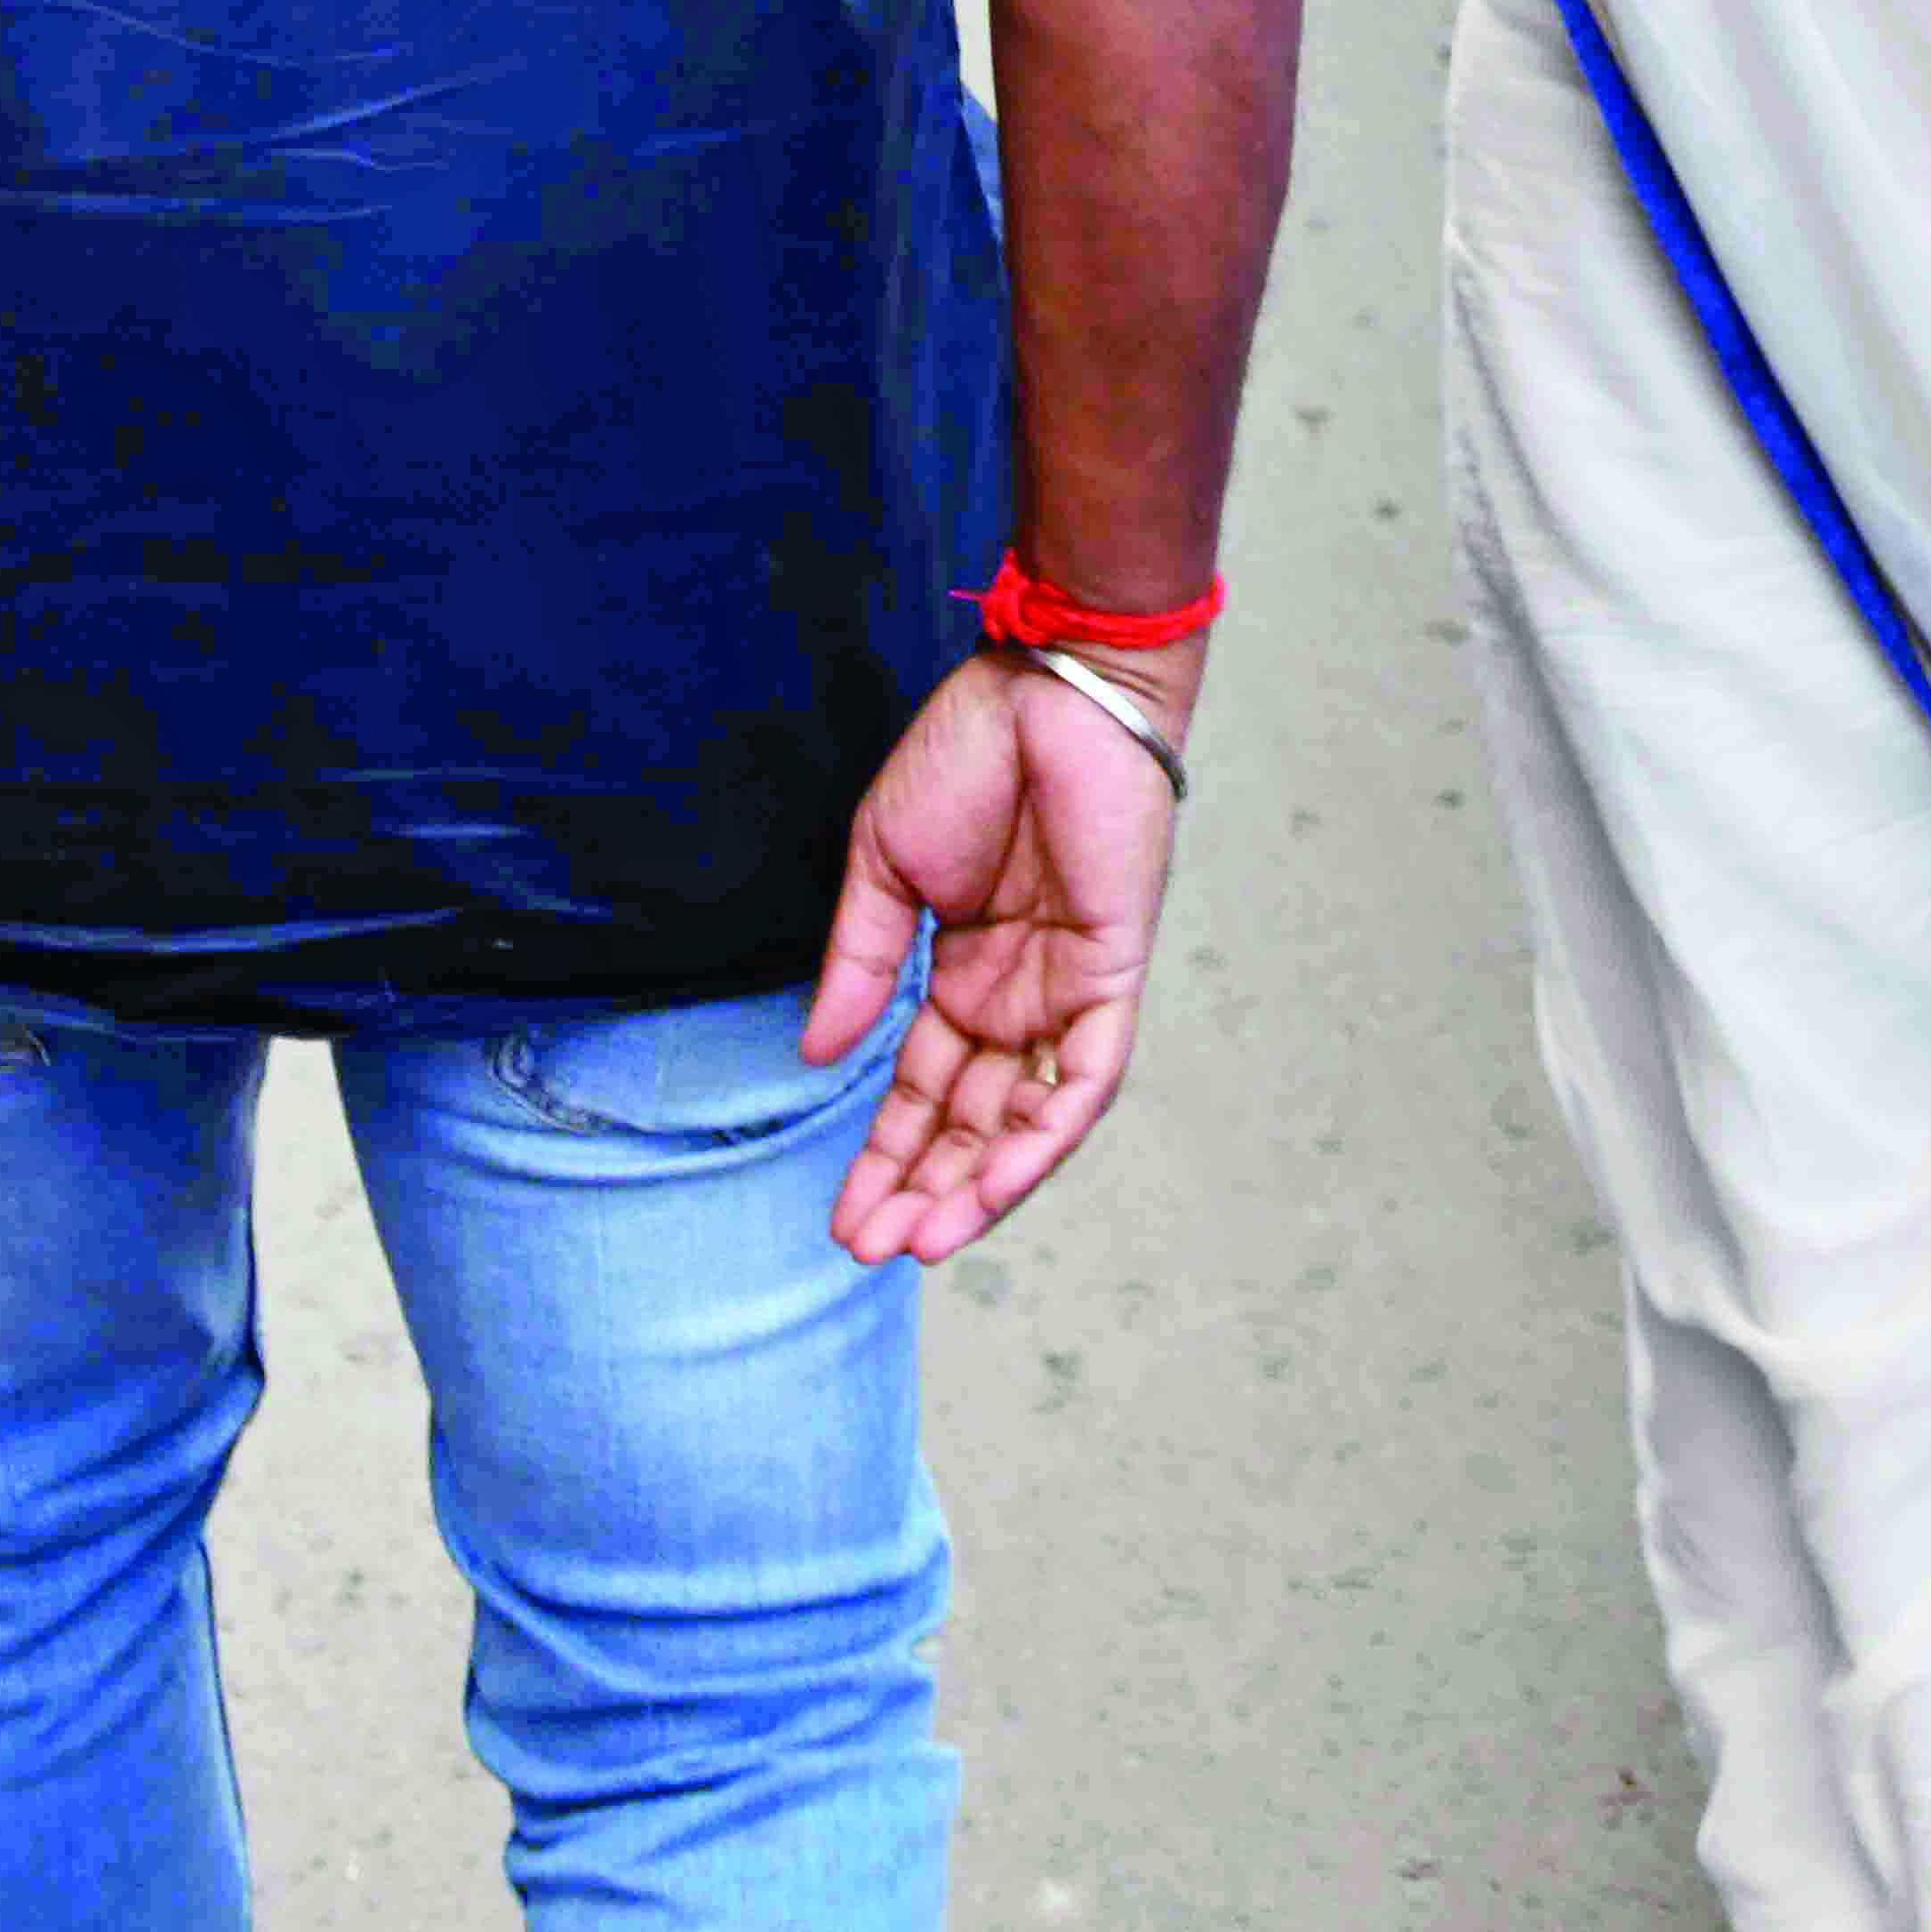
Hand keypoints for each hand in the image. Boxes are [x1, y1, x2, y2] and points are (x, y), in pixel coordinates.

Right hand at [804, 649, 1185, 1263]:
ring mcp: (1065, 987)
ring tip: (924, 1239)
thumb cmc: (969, 752)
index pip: (921, 1088)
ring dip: (979, 1183)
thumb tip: (820, 1057)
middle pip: (970, 1118)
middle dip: (923, 1186)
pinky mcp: (1110, 972)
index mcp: (961, 970)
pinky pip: (1084, 1076)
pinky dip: (1042, 1133)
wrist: (1047, 683)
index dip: (884, 1152)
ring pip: (1026, 1116)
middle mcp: (1015, 994)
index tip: (841, 1217)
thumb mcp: (886, 865)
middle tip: (869, 1248)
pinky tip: (994, 1183)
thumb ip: (861, 963)